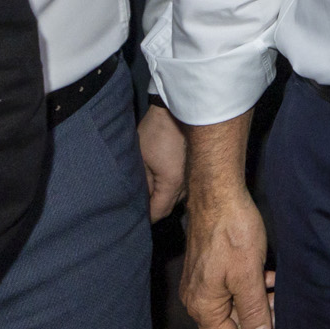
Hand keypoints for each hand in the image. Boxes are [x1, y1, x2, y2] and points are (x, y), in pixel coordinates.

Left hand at [138, 103, 186, 222]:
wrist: (178, 111)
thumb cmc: (157, 132)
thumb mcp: (141, 159)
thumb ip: (143, 184)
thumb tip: (141, 200)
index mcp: (173, 184)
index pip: (158, 212)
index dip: (146, 217)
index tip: (134, 215)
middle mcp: (187, 184)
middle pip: (170, 208)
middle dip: (155, 209)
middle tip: (139, 204)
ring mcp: (194, 176)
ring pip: (178, 198)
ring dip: (165, 198)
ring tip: (150, 192)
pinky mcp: (195, 168)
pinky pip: (184, 187)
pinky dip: (173, 189)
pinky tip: (163, 181)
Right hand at [182, 186, 274, 328]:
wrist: (218, 195)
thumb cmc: (231, 233)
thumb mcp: (248, 276)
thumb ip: (253, 310)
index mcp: (202, 306)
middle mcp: (197, 298)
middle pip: (230, 325)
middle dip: (259, 320)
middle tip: (282, 308)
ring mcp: (202, 283)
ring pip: (234, 305)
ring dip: (259, 302)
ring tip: (279, 291)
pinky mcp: (210, 268)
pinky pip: (233, 288)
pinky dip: (252, 287)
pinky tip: (269, 276)